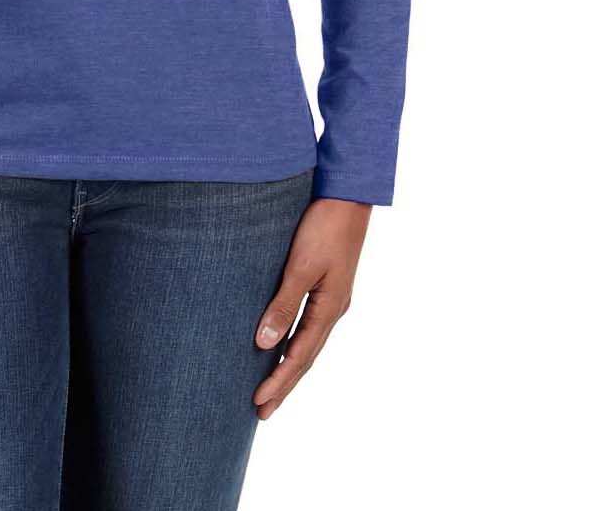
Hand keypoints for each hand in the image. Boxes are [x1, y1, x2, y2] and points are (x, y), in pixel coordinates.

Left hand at [252, 196, 370, 419]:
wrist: (347, 194)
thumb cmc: (324, 226)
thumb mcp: (301, 266)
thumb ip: (283, 304)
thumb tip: (263, 344)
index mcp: (329, 309)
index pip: (299, 357)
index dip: (278, 382)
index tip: (258, 405)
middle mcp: (333, 308)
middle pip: (305, 356)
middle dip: (284, 384)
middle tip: (261, 412)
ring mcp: (331, 296)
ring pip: (307, 341)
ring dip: (288, 366)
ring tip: (270, 387)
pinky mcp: (325, 282)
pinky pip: (307, 323)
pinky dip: (294, 341)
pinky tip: (281, 342)